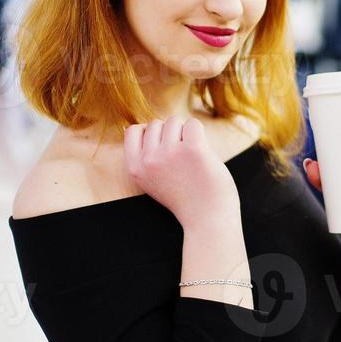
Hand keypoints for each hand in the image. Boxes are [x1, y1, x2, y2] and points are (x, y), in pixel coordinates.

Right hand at [124, 116, 238, 224]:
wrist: (208, 219)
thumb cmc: (185, 198)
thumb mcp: (152, 181)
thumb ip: (145, 158)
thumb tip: (145, 126)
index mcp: (136, 168)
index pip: (133, 131)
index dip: (149, 133)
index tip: (162, 147)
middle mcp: (149, 159)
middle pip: (155, 124)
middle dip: (169, 134)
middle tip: (181, 158)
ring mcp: (170, 152)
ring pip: (174, 122)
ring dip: (185, 134)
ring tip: (192, 158)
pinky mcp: (193, 148)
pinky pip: (193, 124)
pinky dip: (200, 133)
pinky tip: (202, 152)